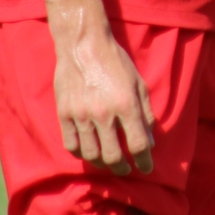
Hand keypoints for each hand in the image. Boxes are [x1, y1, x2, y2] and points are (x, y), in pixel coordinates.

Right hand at [51, 18, 156, 175]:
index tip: (146, 168)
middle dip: (122, 168)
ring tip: (108, 162)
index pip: (138, 145)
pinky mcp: (64, 114)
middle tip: (126, 169)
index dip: (144, 161)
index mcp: (126, 105)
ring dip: (102, 164)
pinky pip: (71, 145)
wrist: (83, 44)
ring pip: (91, 154)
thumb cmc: (115, 62)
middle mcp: (103, 113)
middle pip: (113, 156)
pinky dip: (81, 153)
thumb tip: (150, 142)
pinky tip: (88, 151)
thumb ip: (146, 113)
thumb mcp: (138, 83)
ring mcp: (81, 115)